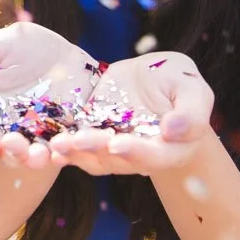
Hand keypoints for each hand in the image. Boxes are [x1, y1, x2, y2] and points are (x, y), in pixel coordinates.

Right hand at [0, 23, 98, 169]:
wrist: (68, 57)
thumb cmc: (25, 49)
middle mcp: (1, 129)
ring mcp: (30, 138)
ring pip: (20, 156)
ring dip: (20, 156)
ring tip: (27, 150)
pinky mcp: (58, 142)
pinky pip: (56, 154)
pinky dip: (56, 155)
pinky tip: (57, 149)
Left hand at [46, 51, 214, 175]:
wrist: (150, 78)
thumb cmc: (179, 83)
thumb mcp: (193, 89)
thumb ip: (191, 112)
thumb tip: (174, 130)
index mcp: (170, 149)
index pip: (154, 156)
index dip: (136, 152)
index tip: (117, 144)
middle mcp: (139, 157)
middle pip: (117, 160)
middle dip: (95, 150)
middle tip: (76, 140)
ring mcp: (112, 150)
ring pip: (92, 158)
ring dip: (74, 153)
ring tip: (57, 143)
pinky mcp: (91, 138)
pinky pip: (76, 149)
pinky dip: (62, 149)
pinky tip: (46, 145)